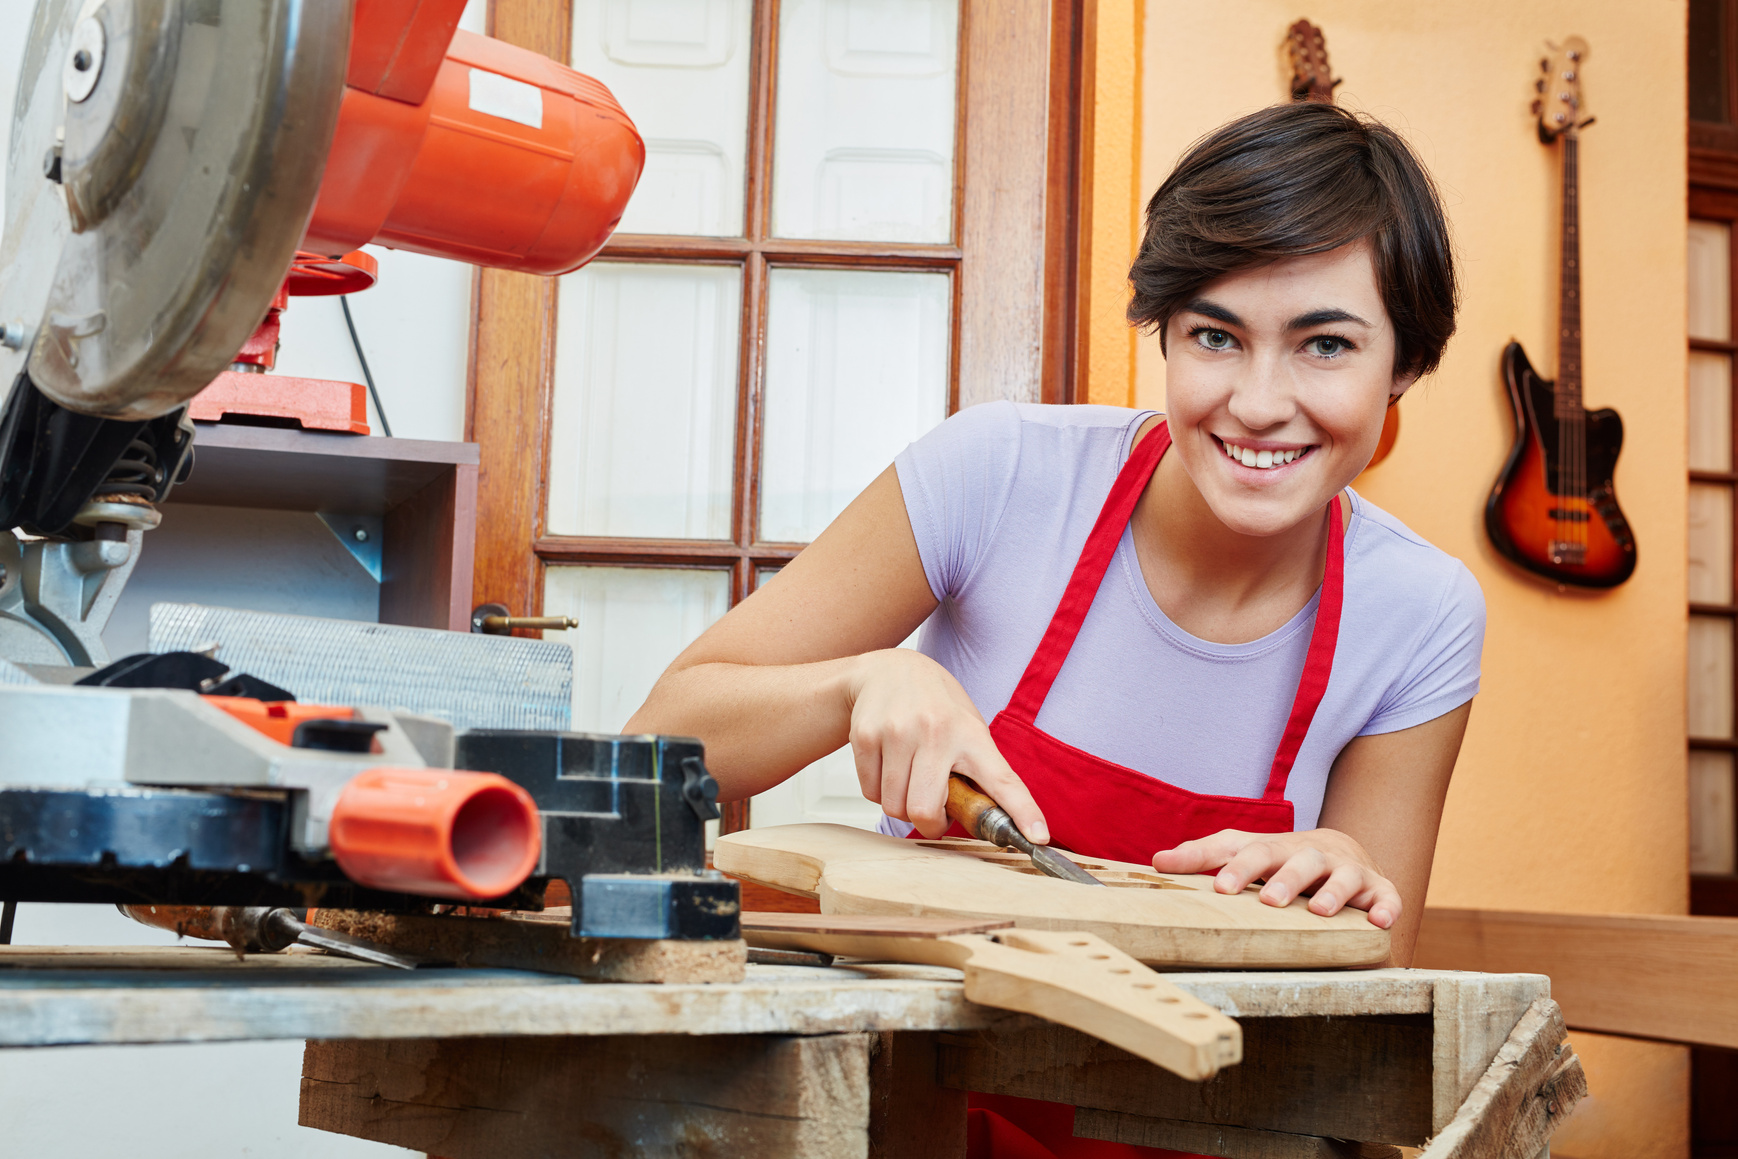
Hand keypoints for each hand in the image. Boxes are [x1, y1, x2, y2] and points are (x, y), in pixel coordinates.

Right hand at [844, 649, 1047, 842]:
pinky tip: (889, 767)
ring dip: (902, 806)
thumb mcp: (966, 726)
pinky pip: (871, 792)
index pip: (1003, 780)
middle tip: (934, 811)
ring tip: (910, 780)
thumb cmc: (934, 705)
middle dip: (929, 823)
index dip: (1022, 812)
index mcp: (970, 734)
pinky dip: (880, 791)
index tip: (1038, 837)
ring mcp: (897, 732)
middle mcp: (934, 732)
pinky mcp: (865, 736)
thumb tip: (996, 820)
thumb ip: (977, 769)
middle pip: (925, 811)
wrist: (887, 669)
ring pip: (894, 806)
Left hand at [1150, 828, 1399, 928]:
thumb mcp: (1243, 855)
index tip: (1218, 888)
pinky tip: (1379, 921)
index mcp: (1273, 849)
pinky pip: (1386, 897)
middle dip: (1283, 879)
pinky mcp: (1378, 890)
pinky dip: (1385, 907)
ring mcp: (1347, 870)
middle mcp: (1309, 855)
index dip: (1233, 868)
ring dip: (1331, 893)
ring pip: (1341, 876)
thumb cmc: (1281, 861)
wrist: (1345, 853)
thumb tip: (1155, 862)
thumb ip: (1202, 857)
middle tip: (1268, 901)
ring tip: (1318, 912)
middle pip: (1296, 860)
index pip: (1248, 852)